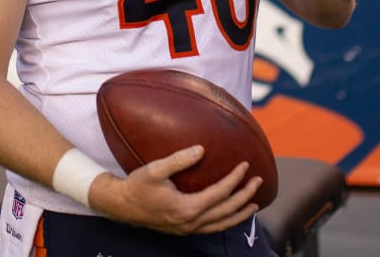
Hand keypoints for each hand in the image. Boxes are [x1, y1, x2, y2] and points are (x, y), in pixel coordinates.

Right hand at [89, 145, 260, 234]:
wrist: (121, 205)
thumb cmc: (137, 185)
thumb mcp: (155, 169)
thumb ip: (179, 159)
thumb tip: (201, 149)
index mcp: (186, 208)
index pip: (219, 193)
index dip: (234, 179)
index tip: (245, 164)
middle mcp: (190, 222)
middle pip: (226, 210)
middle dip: (244, 196)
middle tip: (258, 181)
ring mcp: (187, 229)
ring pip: (221, 224)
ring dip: (239, 214)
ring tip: (254, 204)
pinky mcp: (184, 230)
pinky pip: (211, 228)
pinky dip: (225, 221)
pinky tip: (230, 213)